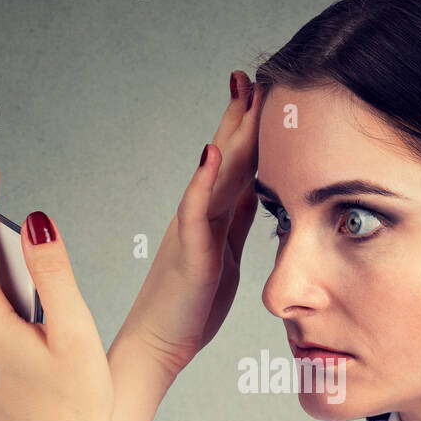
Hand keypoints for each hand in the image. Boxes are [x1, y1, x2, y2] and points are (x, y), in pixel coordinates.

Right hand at [108, 71, 267, 420]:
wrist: (157, 348)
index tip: (264, 88)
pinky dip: (202, 181)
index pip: (238, 162)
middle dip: (242, 114)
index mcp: (213, 217)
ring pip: (215, 173)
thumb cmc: (189, 308)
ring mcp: (192, 232)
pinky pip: (194, 213)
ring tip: (242, 94)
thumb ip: (236, 220)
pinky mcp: (191, 257)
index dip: (251, 126)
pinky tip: (211, 154)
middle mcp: (199, 215)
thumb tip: (258, 189)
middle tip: (253, 72)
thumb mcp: (225, 254)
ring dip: (230, 133)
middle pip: (226, 155)